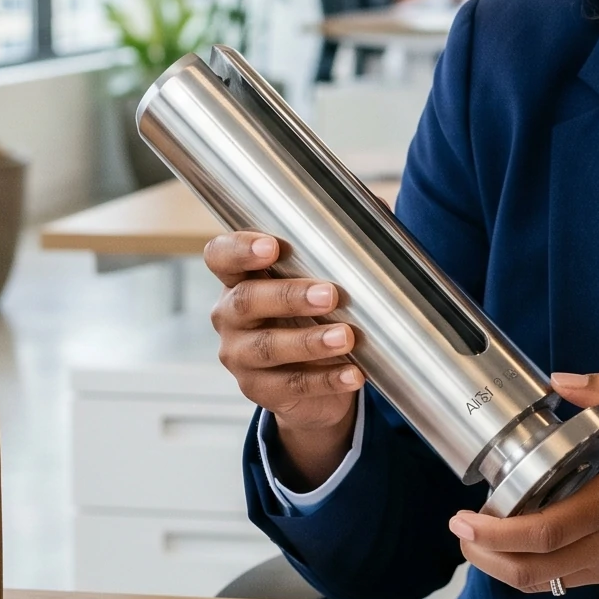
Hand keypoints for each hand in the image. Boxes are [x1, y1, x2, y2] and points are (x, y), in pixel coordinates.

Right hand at [205, 231, 361, 487]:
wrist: (313, 380)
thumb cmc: (315, 314)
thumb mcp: (321, 279)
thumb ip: (341, 243)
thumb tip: (378, 208)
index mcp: (240, 277)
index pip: (220, 256)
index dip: (238, 250)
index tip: (272, 247)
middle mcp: (230, 316)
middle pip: (245, 301)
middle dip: (288, 296)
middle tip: (330, 294)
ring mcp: (240, 356)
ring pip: (267, 348)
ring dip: (309, 341)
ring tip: (346, 336)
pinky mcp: (260, 390)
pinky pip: (292, 386)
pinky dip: (327, 380)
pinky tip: (354, 373)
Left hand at [449, 371, 598, 592]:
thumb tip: (560, 381)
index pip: (544, 532)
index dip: (496, 532)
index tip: (466, 517)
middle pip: (532, 571)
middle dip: (485, 556)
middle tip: (462, 531)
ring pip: (546, 583)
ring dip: (506, 566)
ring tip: (482, 538)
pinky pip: (569, 578)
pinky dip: (539, 566)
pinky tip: (528, 541)